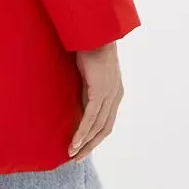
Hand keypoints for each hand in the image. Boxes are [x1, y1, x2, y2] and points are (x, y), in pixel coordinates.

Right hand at [68, 41, 123, 162]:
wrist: (94, 31)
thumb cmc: (89, 45)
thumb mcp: (88, 71)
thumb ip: (87, 86)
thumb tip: (77, 98)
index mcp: (115, 91)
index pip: (106, 120)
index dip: (95, 135)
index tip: (83, 145)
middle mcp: (115, 95)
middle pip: (105, 129)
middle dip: (91, 145)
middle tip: (77, 157)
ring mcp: (109, 95)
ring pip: (98, 127)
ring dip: (85, 143)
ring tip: (72, 154)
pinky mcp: (100, 92)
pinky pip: (91, 118)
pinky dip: (82, 132)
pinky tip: (74, 142)